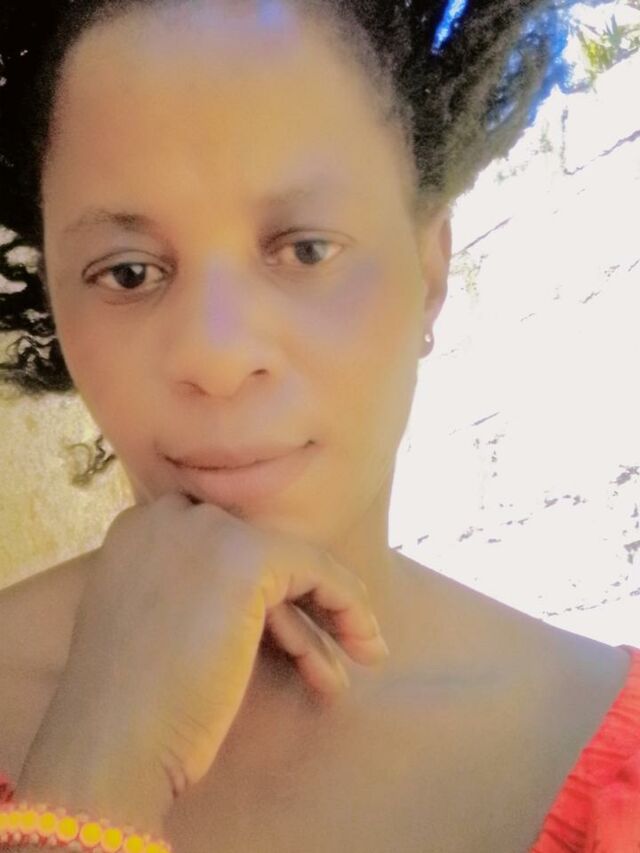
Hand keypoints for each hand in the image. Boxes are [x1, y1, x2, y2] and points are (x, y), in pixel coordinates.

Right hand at [20, 492, 388, 827]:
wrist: (111, 740)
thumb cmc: (133, 702)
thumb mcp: (156, 624)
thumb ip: (193, 590)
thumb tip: (268, 597)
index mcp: (140, 530)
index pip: (223, 544)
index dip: (267, 586)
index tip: (293, 623)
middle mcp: (170, 517)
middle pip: (261, 552)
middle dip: (303, 599)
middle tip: (343, 639)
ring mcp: (207, 532)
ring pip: (293, 561)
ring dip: (331, 612)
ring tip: (361, 652)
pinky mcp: (247, 558)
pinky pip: (319, 572)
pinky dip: (348, 605)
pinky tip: (365, 641)